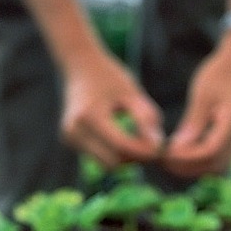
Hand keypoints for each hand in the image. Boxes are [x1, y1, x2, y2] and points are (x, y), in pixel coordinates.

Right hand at [61, 51, 164, 169]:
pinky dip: (113, 152)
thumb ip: (146, 119)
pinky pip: (98, 158)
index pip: (121, 146)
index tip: (160, 148)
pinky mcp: (70, 141)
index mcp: (90, 116)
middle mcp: (75, 130)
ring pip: (105, 164)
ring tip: (139, 140)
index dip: (144, 152)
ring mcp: (69, 138)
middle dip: (134, 158)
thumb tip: (157, 148)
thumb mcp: (133, 93)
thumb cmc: (110, 77)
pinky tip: (123, 137)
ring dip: (124, 158)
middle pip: (113, 162)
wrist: (79, 66)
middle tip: (151, 146)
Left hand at [163, 34, 230, 177]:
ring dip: (197, 167)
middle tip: (165, 161)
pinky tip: (186, 155)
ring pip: (220, 166)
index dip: (187, 158)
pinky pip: (222, 159)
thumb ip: (191, 124)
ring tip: (173, 160)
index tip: (167, 154)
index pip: (210, 151)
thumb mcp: (201, 96)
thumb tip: (176, 149)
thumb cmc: (219, 75)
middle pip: (216, 164)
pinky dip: (204, 161)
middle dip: (189, 167)